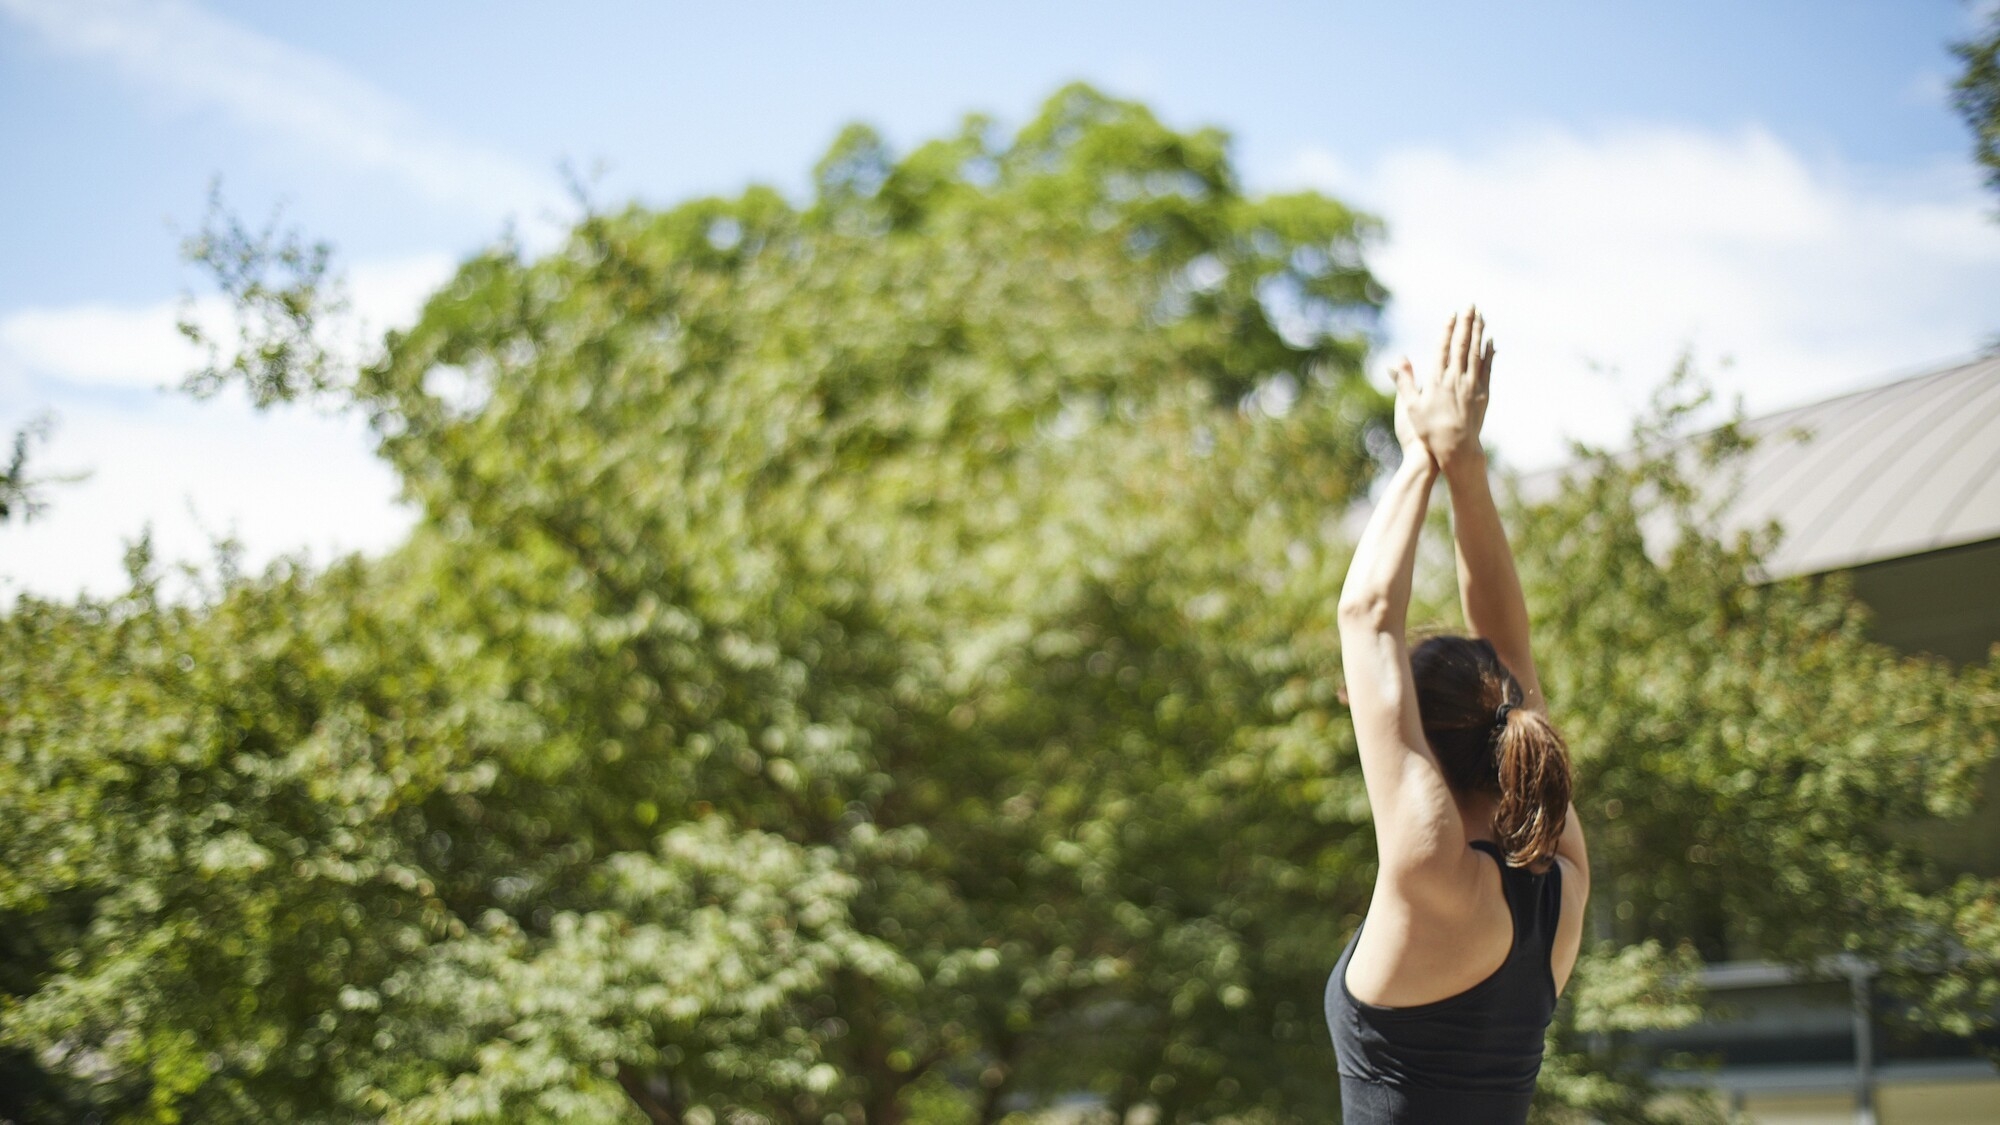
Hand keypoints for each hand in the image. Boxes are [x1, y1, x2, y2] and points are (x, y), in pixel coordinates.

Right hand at [1393, 304, 1493, 470]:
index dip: (1448, 330)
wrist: (1456, 449)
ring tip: (1481, 316)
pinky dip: (1489, 353)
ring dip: (1479, 333)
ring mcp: (1471, 385)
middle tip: (1471, 305)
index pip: (1443, 348)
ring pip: (1477, 353)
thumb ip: (1405, 381)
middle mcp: (1456, 378)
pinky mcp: (1482, 394)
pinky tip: (1490, 342)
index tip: (1452, 314)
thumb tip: (1396, 361)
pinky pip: (1487, 368)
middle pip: (1463, 345)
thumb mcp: (1410, 407)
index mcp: (1437, 380)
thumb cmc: (1428, 430)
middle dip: (1467, 323)